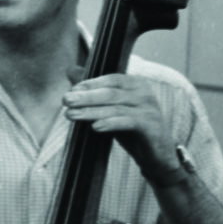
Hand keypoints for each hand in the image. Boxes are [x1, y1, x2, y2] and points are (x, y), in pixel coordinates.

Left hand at [62, 68, 178, 179]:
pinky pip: (128, 122)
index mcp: (135, 84)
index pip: (110, 79)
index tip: (71, 90)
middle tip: (66, 100)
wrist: (156, 154)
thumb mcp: (110, 107)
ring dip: (91, 111)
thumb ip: (92, 89)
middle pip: (111, 92)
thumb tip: (71, 69)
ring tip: (71, 115)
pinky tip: (95, 127)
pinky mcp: (151, 126)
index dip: (90, 83)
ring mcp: (149, 109)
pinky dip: (110, 123)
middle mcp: (144, 93)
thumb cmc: (131, 128)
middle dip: (86, 96)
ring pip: (116, 108)